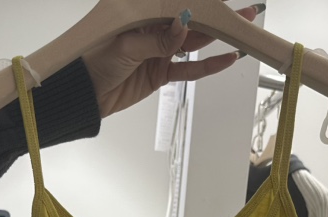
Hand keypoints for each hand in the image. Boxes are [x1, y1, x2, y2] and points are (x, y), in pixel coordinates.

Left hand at [83, 4, 259, 117]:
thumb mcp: (126, 46)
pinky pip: (189, 67)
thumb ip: (158, 39)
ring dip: (217, 36)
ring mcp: (158, 49)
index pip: (175, 1)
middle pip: (190, 18)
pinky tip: (226, 59)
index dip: (198, 0)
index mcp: (141, 10)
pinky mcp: (161, 72)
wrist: (84, 95)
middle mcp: (152, 26)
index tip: (220, 0)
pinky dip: (208, 65)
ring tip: (241, 29)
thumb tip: (184, 27)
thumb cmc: (93, 61)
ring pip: (194, 41)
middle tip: (243, 10)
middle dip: (216, 14)